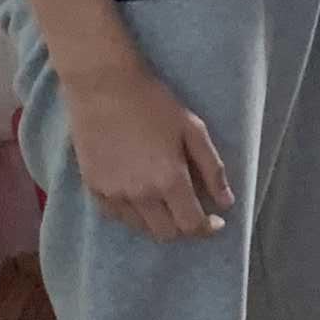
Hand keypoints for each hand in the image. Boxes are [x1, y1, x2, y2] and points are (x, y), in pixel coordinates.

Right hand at [65, 54, 234, 242]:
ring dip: (157, 221)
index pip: (191, 224)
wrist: (103, 86)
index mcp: (169, 180)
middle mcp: (141, 194)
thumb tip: (226, 202)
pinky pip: (115, 215)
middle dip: (183, 226)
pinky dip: (131, 212)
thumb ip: (212, 169)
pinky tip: (137, 195)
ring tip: (162, 200)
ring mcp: (113, 193)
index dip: (207, 228)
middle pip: (166, 233)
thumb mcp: (193, 129)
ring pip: (140, 228)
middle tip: (188, 207)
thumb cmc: (153, 103)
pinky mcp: (93, 187)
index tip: (214, 220)